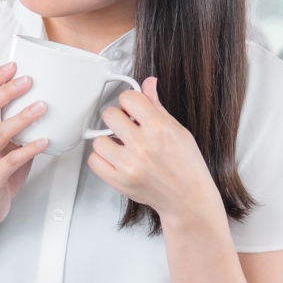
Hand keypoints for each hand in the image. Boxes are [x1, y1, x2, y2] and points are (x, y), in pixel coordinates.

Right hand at [0, 61, 49, 226]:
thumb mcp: (5, 145)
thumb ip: (18, 127)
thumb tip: (45, 105)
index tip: (12, 65)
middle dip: (6, 92)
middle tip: (27, 80)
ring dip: (21, 118)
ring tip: (41, 107)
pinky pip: (10, 161)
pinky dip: (28, 150)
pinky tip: (43, 142)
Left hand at [87, 78, 222, 222]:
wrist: (188, 199)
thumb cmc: (186, 166)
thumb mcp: (178, 130)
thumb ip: (157, 106)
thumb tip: (148, 83)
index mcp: (159, 129)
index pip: (128, 98)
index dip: (130, 102)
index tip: (133, 109)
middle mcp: (142, 146)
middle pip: (109, 115)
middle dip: (118, 119)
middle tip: (127, 128)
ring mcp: (129, 165)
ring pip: (98, 139)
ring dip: (108, 141)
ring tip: (123, 147)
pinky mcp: (119, 182)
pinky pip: (94, 161)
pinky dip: (102, 159)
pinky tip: (116, 159)